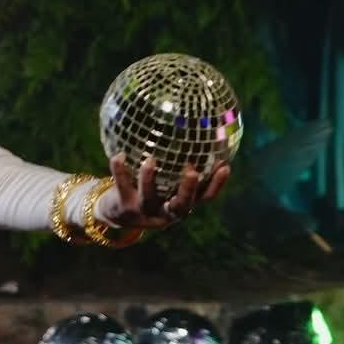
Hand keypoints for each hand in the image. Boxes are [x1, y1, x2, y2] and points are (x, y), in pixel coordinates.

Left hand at [99, 151, 230, 231]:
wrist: (118, 214)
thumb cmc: (149, 189)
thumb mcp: (166, 181)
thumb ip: (179, 164)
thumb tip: (197, 129)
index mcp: (181, 205)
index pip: (204, 197)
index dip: (216, 185)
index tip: (225, 166)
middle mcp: (166, 213)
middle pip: (181, 205)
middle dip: (188, 189)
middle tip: (192, 171)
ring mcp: (145, 212)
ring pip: (149, 198)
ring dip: (149, 180)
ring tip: (151, 161)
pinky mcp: (125, 207)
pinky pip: (122, 187)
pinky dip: (120, 170)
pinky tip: (119, 154)